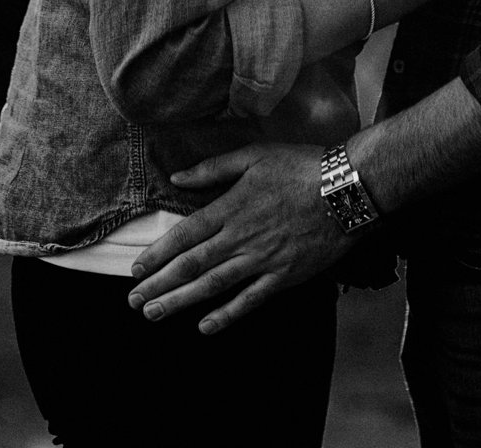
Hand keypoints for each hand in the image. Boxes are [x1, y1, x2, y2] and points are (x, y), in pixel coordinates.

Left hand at [127, 145, 346, 333]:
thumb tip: (177, 177)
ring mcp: (262, 260)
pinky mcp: (284, 276)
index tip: (136, 270)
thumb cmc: (300, 166)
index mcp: (231, 207)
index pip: (185, 235)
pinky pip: (250, 300)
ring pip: (214, 286)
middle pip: (192, 265)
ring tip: (155, 315)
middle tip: (134, 303)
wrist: (346, 188)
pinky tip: (205, 327)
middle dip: (160, 285)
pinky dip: (227, 315)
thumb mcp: (254, 155)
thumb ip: (213, 168)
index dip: (158, 254)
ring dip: (181, 302)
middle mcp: (241, 237)